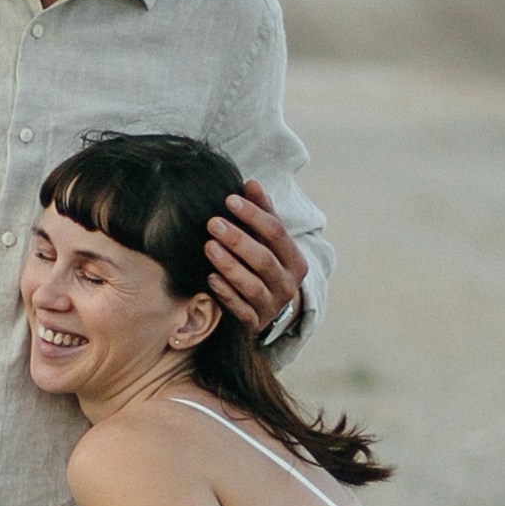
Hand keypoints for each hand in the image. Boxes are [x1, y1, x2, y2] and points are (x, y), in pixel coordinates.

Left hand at [204, 183, 306, 338]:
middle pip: (264, 259)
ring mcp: (272, 306)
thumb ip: (261, 213)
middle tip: (212, 223)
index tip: (229, 199)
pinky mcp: (255, 323)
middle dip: (238, 240)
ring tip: (209, 247)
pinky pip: (240, 309)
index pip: (276, 232)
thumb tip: (251, 182)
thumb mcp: (268, 241)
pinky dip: (226, 293)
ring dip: (230, 265)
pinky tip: (210, 278)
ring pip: (252, 285)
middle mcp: (288, 285)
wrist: (269, 311)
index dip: (253, 215)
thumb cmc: (264, 265)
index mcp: (295, 260)